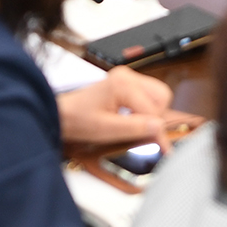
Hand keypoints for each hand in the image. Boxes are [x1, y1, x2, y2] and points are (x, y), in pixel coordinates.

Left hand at [58, 67, 195, 153]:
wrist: (62, 115)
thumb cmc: (78, 120)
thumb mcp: (106, 130)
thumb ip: (134, 128)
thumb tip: (159, 127)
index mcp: (123, 84)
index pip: (153, 110)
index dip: (158, 132)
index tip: (164, 150)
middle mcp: (127, 76)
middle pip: (161, 96)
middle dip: (157, 117)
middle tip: (146, 133)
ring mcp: (126, 77)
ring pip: (157, 95)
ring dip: (152, 113)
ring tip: (137, 126)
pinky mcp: (125, 82)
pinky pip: (147, 95)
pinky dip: (145, 109)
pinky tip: (132, 118)